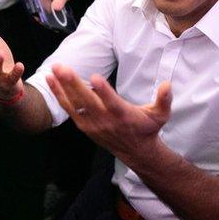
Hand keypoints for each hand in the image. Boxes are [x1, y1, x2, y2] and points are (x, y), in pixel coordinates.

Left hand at [46, 64, 171, 162]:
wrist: (136, 152)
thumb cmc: (147, 128)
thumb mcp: (161, 115)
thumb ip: (164, 100)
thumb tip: (168, 84)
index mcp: (124, 115)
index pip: (112, 103)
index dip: (104, 91)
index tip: (94, 77)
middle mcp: (106, 120)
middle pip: (87, 102)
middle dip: (73, 84)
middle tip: (63, 68)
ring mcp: (93, 124)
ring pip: (75, 104)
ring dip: (63, 86)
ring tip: (55, 69)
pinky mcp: (84, 125)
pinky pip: (69, 109)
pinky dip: (59, 95)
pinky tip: (51, 80)